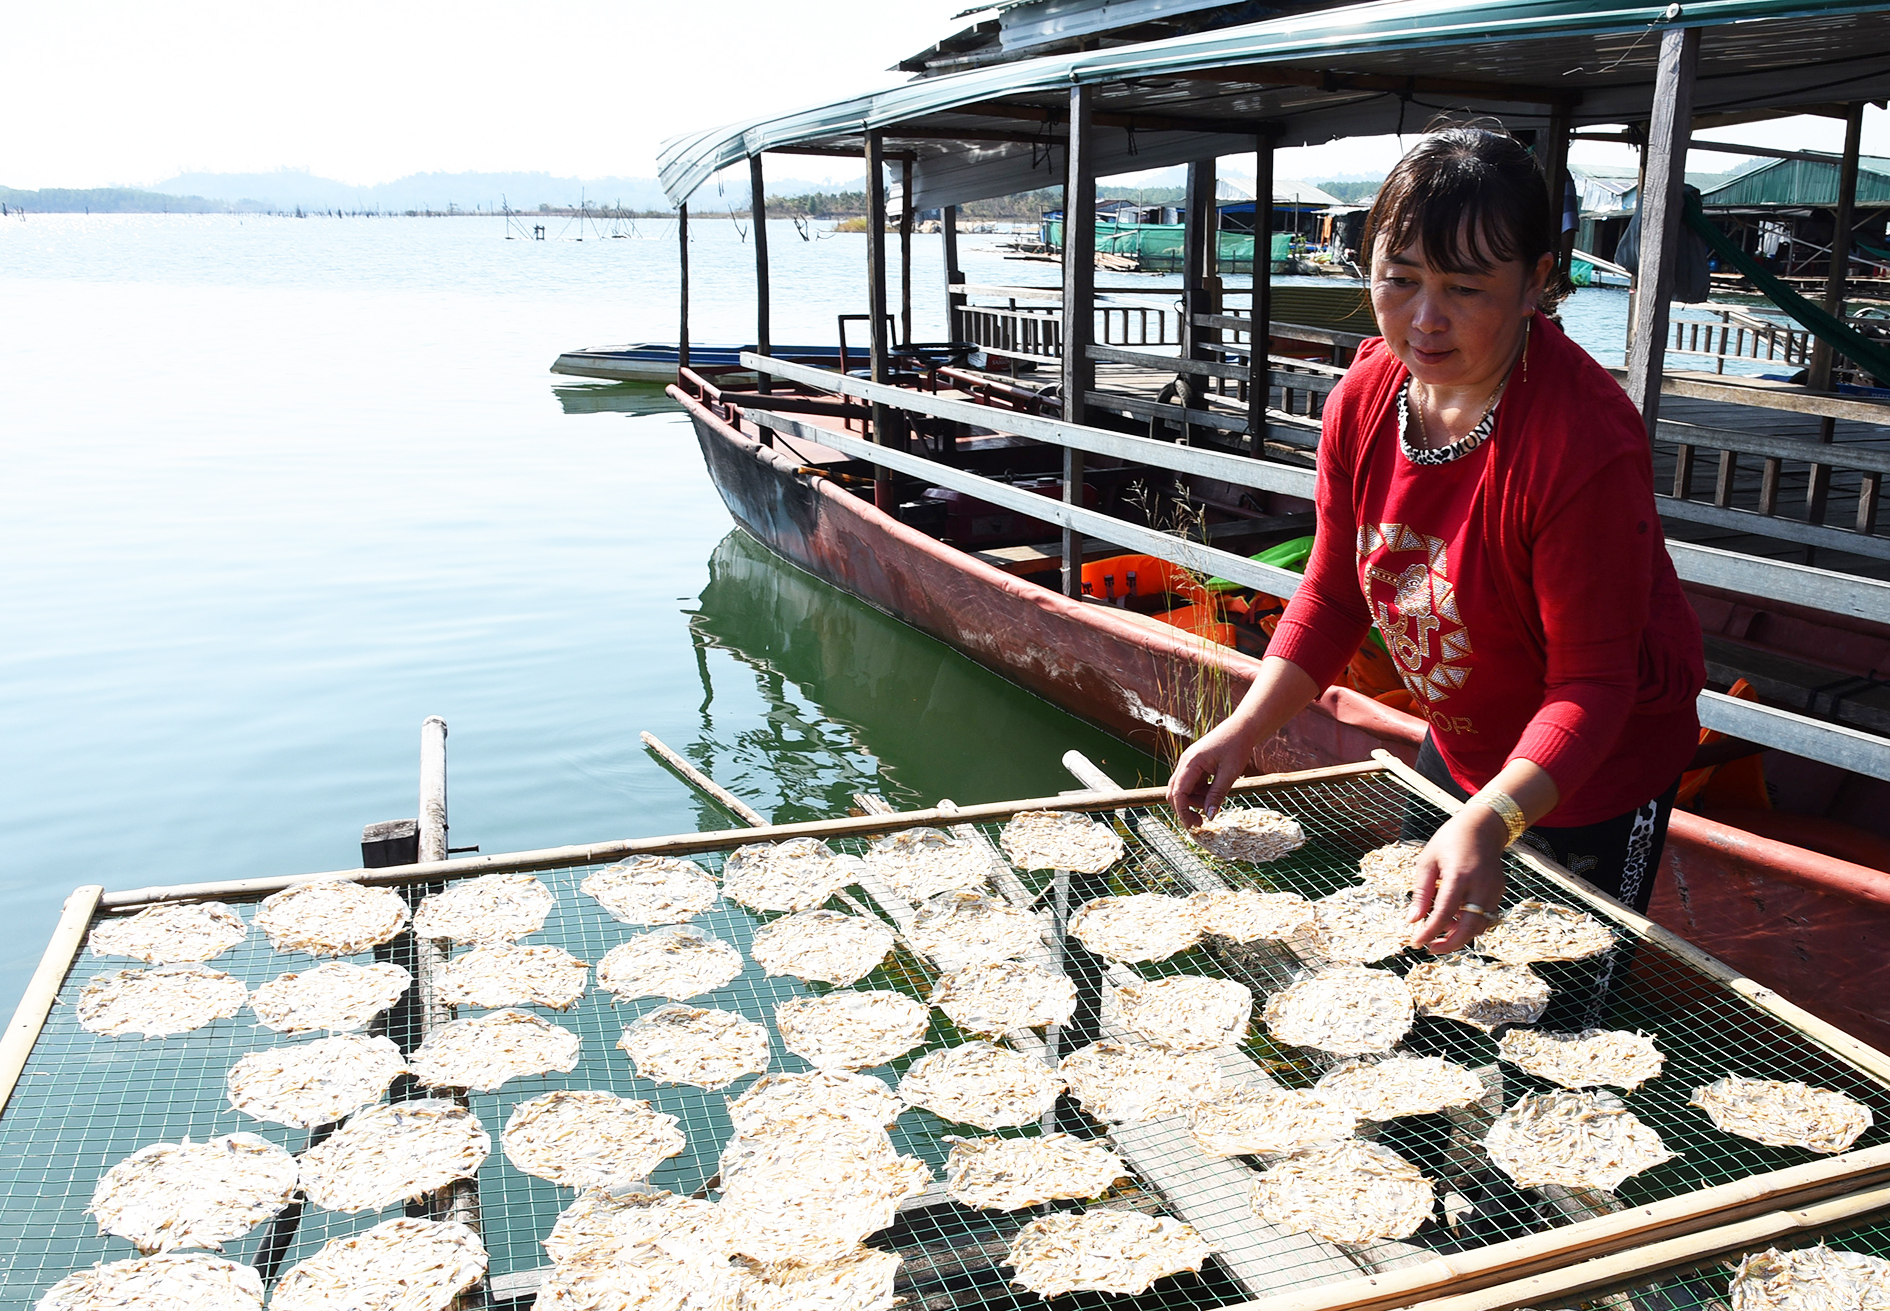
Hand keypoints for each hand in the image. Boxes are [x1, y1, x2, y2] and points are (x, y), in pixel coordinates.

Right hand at [1168, 719, 1261, 830]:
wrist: (1242, 728)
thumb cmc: (1237, 747)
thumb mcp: (1229, 774)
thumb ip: (1217, 795)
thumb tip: (1210, 816)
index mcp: (1191, 763)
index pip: (1178, 793)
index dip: (1182, 811)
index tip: (1192, 826)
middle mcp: (1185, 763)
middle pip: (1174, 792)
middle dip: (1185, 809)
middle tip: (1201, 822)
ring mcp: (1189, 763)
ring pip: (1183, 789)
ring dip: (1195, 800)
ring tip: (1216, 800)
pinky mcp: (1195, 765)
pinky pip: (1192, 784)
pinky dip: (1201, 792)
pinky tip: (1215, 790)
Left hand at [1406, 804, 1509, 953]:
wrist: (1482, 826)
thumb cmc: (1449, 841)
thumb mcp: (1427, 861)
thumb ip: (1422, 892)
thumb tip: (1412, 919)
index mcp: (1459, 875)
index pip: (1445, 912)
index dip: (1430, 931)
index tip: (1416, 942)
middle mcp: (1480, 885)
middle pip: (1469, 927)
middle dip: (1450, 944)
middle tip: (1431, 948)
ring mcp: (1494, 890)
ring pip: (1480, 925)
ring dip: (1461, 935)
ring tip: (1440, 930)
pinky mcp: (1499, 892)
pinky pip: (1486, 917)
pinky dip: (1471, 924)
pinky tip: (1455, 919)